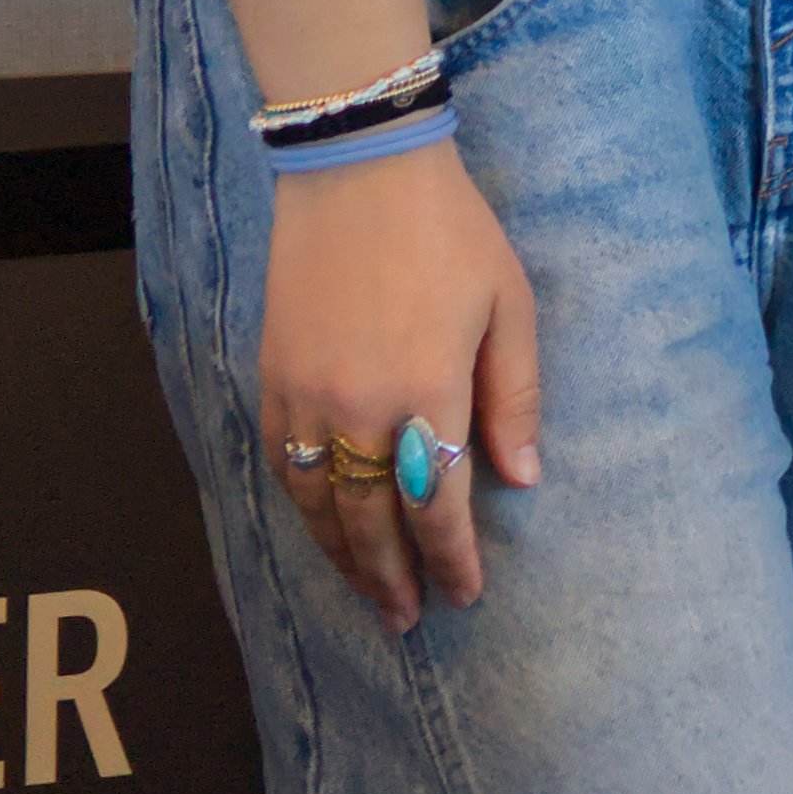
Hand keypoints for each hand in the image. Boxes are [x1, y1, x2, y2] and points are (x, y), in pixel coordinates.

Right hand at [255, 139, 542, 627]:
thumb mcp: (509, 307)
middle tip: (409, 620)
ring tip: (368, 594)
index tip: (466, 594)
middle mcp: (358, 407)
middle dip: (394, 577)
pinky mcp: (270, 378)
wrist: (358, 173)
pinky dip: (302, 508)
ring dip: (343, 557)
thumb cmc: (452, 232)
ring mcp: (305, 395)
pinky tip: (322, 528)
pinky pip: (282, 465)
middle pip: (371, 520)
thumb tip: (521, 477)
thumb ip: (514, 397)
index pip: (438, 504)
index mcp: (426, 390)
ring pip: (317, 504)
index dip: (452, 558)